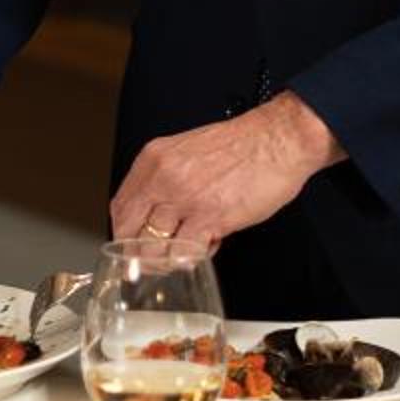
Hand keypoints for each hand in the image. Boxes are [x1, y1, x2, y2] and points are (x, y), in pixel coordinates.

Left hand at [107, 91, 339, 244]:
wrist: (278, 138)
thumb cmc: (242, 144)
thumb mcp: (186, 151)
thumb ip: (166, 178)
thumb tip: (156, 211)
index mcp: (154, 160)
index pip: (121, 207)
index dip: (125, 232)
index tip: (133, 243)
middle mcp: (164, 178)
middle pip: (130, 231)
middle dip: (138, 254)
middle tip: (151, 262)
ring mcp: (185, 199)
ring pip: (154, 247)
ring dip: (168, 258)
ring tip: (188, 249)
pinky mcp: (211, 216)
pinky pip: (186, 253)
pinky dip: (192, 258)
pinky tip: (207, 246)